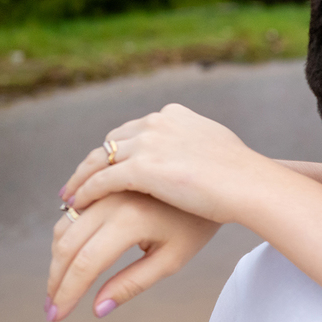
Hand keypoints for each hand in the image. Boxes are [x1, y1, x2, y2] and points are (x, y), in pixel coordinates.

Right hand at [47, 192, 219, 320]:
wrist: (215, 184)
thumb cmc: (197, 226)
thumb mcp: (171, 260)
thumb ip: (132, 283)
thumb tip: (97, 309)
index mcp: (130, 221)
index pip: (85, 264)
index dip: (67, 293)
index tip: (57, 316)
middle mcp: (112, 200)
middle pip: (67, 245)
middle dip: (55, 279)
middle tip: (51, 307)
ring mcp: (106, 189)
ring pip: (64, 226)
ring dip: (56, 258)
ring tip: (59, 287)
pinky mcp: (106, 183)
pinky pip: (74, 211)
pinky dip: (65, 235)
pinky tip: (68, 256)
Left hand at [61, 103, 266, 223]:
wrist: (251, 184)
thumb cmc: (244, 176)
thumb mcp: (218, 148)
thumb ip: (199, 146)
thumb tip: (196, 156)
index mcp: (175, 116)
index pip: (135, 130)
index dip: (119, 150)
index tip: (108, 165)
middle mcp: (157, 123)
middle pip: (112, 141)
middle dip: (96, 162)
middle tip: (80, 182)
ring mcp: (148, 143)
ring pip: (101, 159)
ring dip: (82, 178)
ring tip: (70, 196)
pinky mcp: (143, 167)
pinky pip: (104, 180)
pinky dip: (87, 192)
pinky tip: (78, 205)